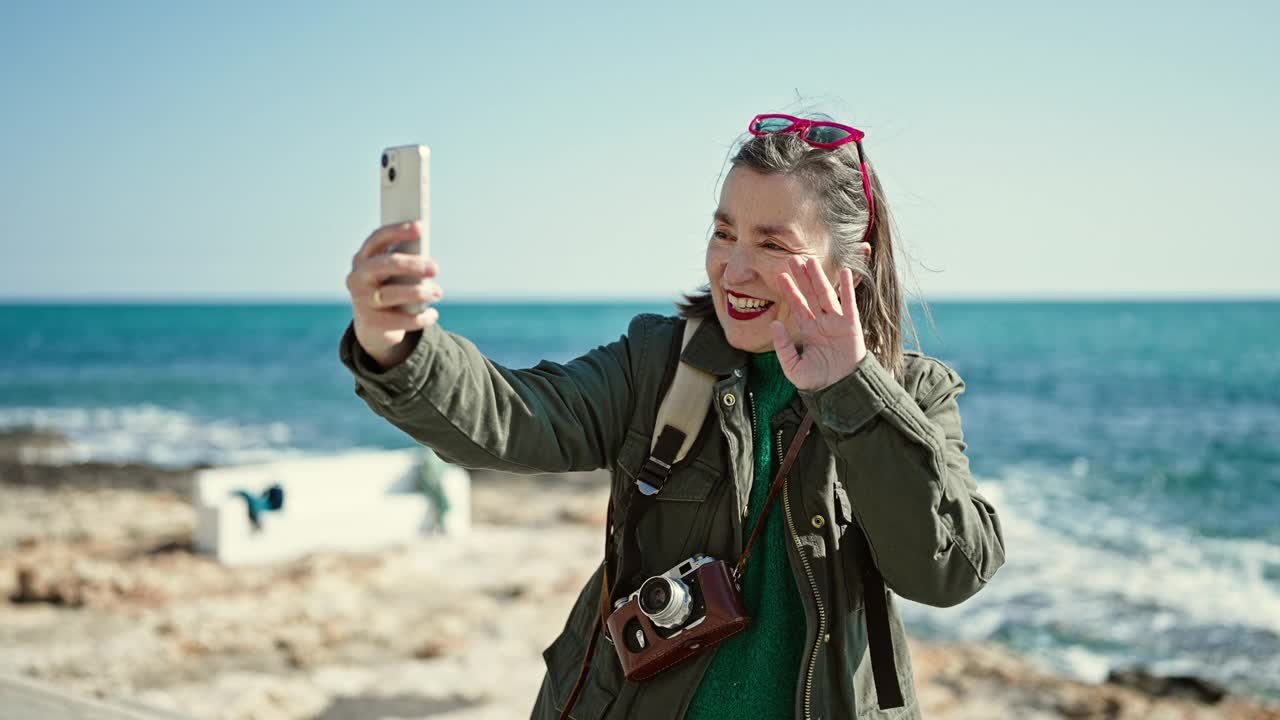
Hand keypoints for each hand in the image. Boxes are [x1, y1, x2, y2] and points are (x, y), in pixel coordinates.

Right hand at [345, 221, 442, 366]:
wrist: (373, 324)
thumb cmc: (389, 287)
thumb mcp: (394, 273)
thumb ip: (405, 262)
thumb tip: (428, 260)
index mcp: (363, 258)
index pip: (378, 238)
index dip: (398, 230)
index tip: (420, 227)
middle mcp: (358, 277)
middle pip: (386, 264)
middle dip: (412, 264)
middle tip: (436, 268)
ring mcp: (362, 300)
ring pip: (392, 294)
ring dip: (419, 293)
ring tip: (438, 292)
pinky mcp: (371, 322)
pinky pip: (398, 320)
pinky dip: (419, 318)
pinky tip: (432, 315)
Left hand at [770, 256, 866, 391]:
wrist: (841, 390)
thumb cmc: (818, 381)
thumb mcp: (793, 368)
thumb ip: (782, 347)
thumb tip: (774, 325)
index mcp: (808, 331)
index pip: (797, 306)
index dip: (790, 290)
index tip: (780, 275)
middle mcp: (822, 323)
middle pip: (810, 295)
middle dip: (802, 277)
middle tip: (793, 258)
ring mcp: (837, 322)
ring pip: (826, 294)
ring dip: (818, 278)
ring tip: (810, 260)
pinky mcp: (851, 325)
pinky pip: (849, 303)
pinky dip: (848, 287)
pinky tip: (844, 271)